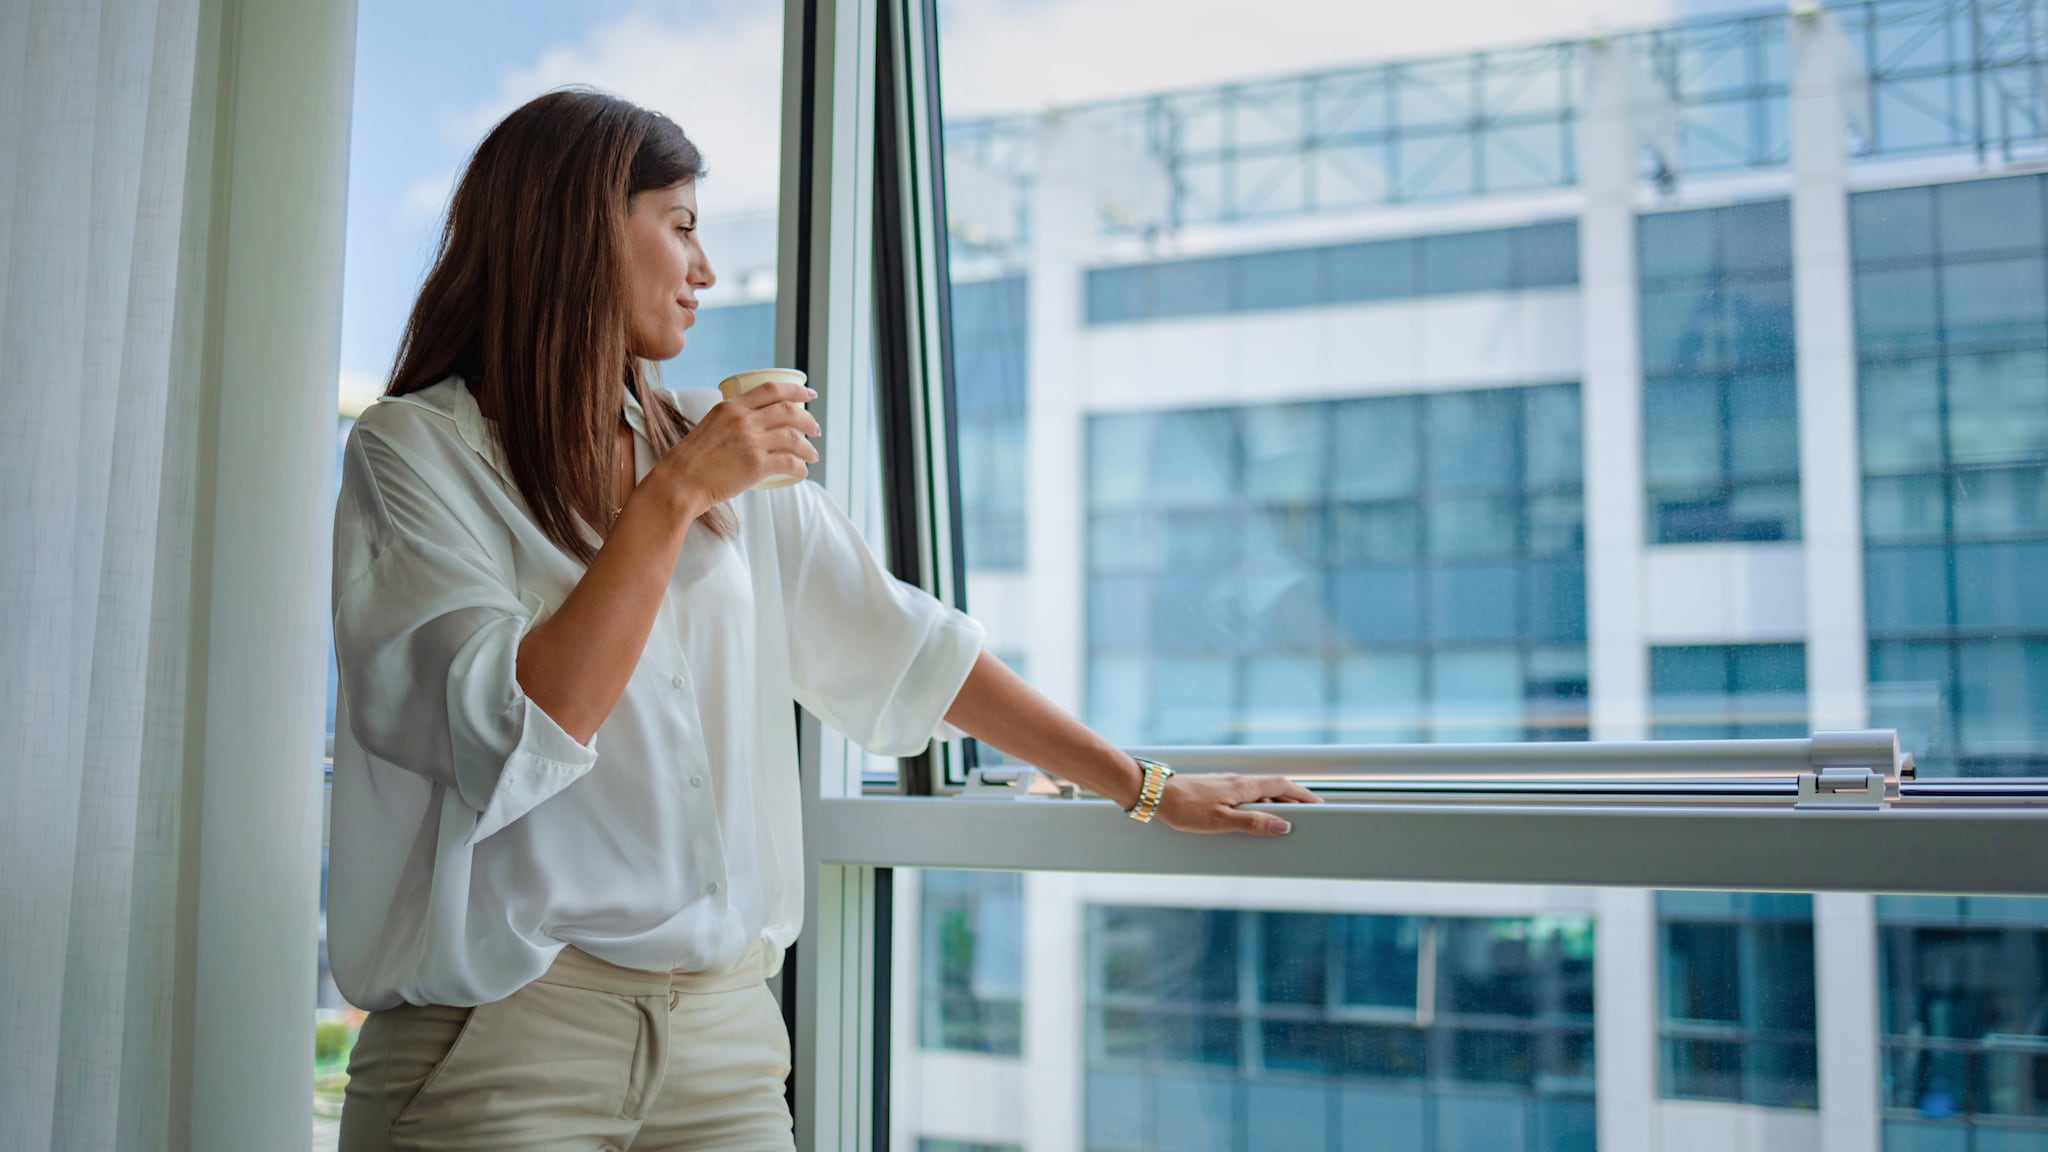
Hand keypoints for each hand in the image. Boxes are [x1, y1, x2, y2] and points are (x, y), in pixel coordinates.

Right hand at [655, 382, 821, 507]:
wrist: (679, 482)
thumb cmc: (691, 460)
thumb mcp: (710, 427)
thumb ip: (732, 422)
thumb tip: (754, 426)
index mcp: (731, 407)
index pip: (772, 389)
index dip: (797, 390)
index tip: (810, 394)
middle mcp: (743, 420)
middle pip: (789, 411)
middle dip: (808, 419)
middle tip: (815, 429)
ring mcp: (751, 442)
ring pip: (794, 437)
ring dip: (808, 447)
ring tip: (812, 455)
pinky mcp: (756, 465)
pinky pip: (789, 462)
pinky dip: (800, 467)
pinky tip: (802, 471)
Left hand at [1155, 773, 1319, 835]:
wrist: (1155, 795)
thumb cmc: (1185, 807)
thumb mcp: (1221, 821)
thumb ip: (1252, 823)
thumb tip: (1281, 826)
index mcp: (1243, 786)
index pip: (1282, 785)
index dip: (1302, 794)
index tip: (1318, 803)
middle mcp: (1237, 781)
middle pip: (1273, 787)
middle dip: (1292, 799)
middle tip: (1306, 814)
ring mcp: (1226, 784)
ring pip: (1258, 791)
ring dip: (1274, 802)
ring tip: (1283, 820)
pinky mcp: (1215, 790)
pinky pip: (1244, 795)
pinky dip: (1256, 804)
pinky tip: (1251, 818)